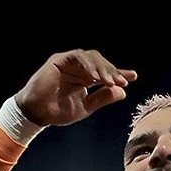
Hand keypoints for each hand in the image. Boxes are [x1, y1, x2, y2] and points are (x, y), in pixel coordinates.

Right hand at [15, 49, 136, 127]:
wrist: (37, 113)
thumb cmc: (57, 111)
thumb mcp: (85, 107)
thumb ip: (103, 98)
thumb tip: (122, 92)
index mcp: (85, 78)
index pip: (105, 73)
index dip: (119, 74)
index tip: (133, 77)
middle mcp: (78, 68)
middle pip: (101, 63)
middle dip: (112, 71)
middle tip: (122, 81)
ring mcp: (69, 63)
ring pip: (91, 57)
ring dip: (103, 68)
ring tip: (110, 81)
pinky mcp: (60, 60)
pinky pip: (77, 56)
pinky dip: (88, 65)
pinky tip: (96, 76)